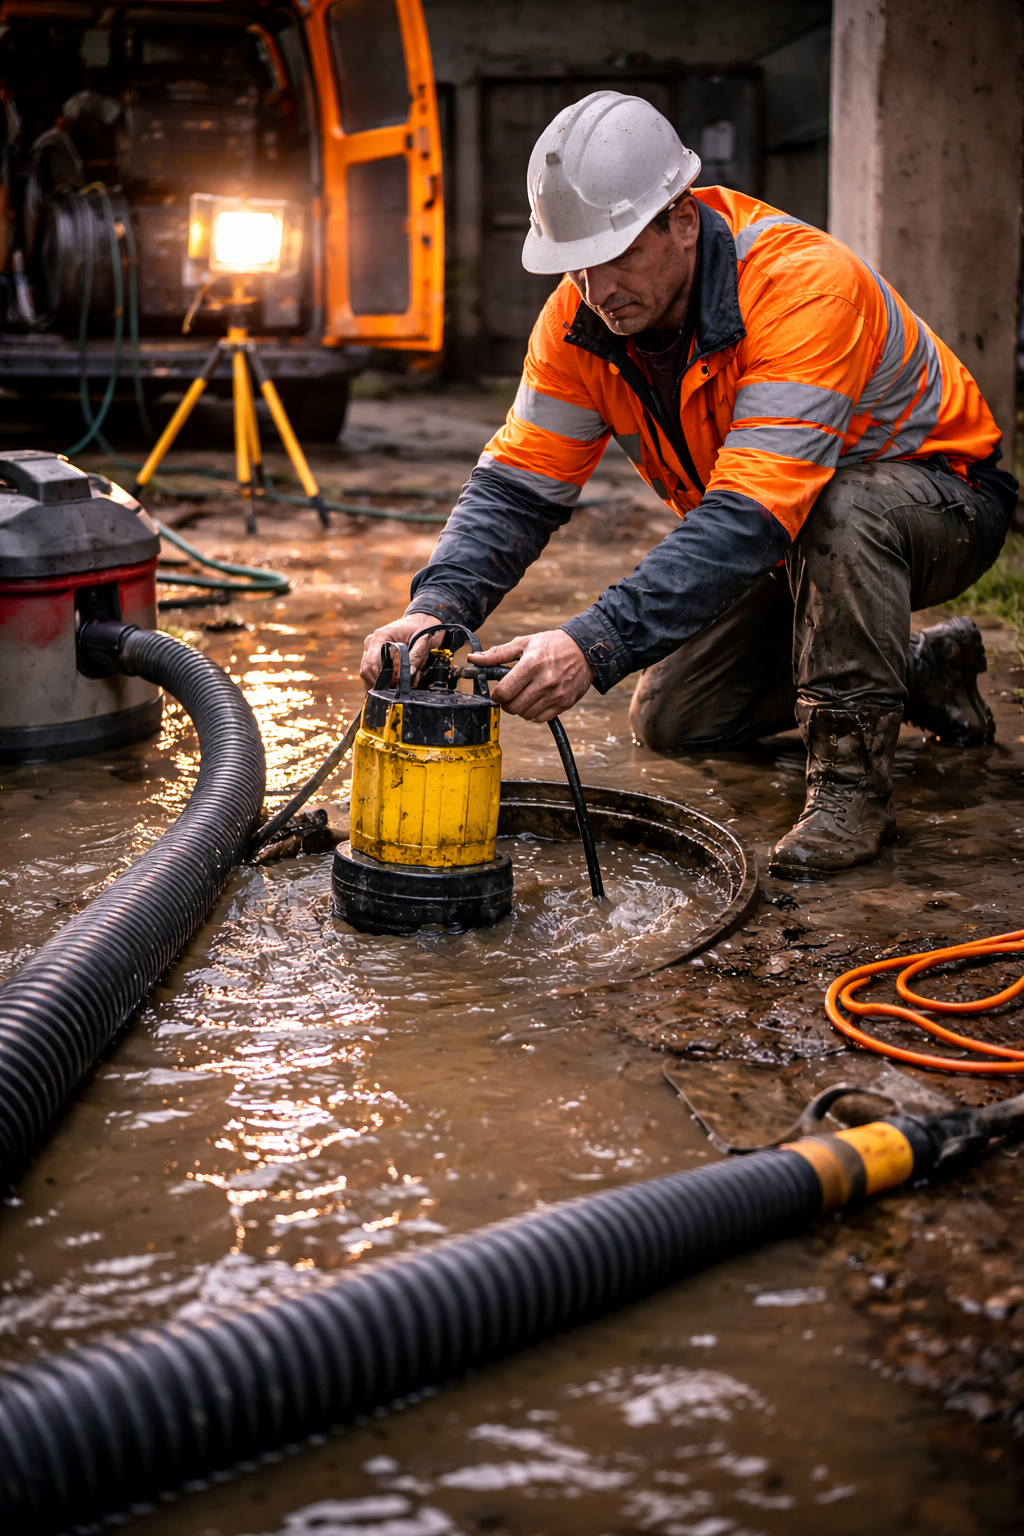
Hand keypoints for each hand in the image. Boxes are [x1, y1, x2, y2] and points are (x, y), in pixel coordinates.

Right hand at [359, 611, 443, 688]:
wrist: (421, 621)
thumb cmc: (422, 629)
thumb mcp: (423, 642)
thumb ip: (416, 657)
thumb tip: (408, 674)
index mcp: (380, 637)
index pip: (370, 664)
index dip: (380, 678)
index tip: (395, 685)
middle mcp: (371, 643)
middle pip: (366, 671)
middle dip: (380, 683)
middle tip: (396, 688)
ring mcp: (371, 649)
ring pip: (367, 674)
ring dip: (380, 682)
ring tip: (396, 684)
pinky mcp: (374, 655)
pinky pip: (372, 672)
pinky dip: (381, 680)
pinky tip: (393, 682)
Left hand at [470, 630, 595, 721]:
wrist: (584, 650)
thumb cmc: (552, 645)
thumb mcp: (524, 643)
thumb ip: (497, 654)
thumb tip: (474, 659)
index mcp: (532, 664)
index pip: (505, 691)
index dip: (496, 695)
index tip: (498, 692)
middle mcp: (545, 681)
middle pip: (514, 706)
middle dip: (506, 703)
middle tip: (509, 695)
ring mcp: (556, 694)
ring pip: (526, 714)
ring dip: (520, 708)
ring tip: (523, 696)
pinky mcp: (564, 703)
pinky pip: (540, 718)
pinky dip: (533, 713)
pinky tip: (534, 701)